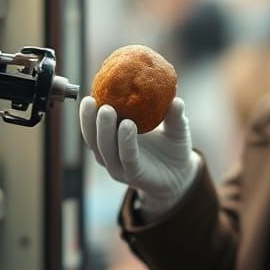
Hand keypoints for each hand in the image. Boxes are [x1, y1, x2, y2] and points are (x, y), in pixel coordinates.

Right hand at [79, 96, 199, 217]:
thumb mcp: (175, 126)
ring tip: (107, 110)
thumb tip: (176, 99)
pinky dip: (125, 142)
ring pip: (106, 150)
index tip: (87, 93)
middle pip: (93, 138)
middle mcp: (112, 154)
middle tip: (91, 100)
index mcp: (113, 138)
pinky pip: (127, 158)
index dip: (87, 112)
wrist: (181, 174)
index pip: (93, 126)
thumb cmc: (172, 146)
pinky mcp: (134, 175)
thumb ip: (174, 114)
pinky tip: (127, 126)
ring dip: (104, 130)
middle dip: (89, 120)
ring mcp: (121, 167)